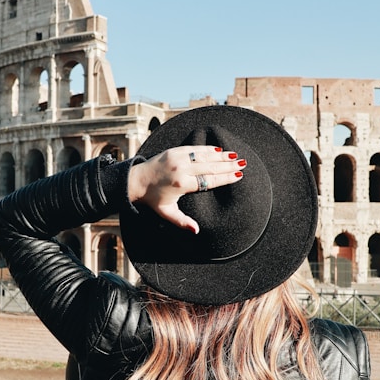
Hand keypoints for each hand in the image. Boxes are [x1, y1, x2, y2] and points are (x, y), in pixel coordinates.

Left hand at [128, 146, 245, 233]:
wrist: (136, 181)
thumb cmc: (153, 199)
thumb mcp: (166, 213)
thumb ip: (182, 221)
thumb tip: (196, 231)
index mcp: (182, 184)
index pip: (209, 181)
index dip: (224, 178)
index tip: (237, 176)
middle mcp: (181, 169)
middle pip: (210, 167)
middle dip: (228, 165)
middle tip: (243, 164)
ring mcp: (178, 157)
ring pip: (204, 156)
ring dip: (221, 156)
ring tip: (235, 156)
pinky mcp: (175, 150)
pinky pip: (195, 148)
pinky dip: (208, 149)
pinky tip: (219, 150)